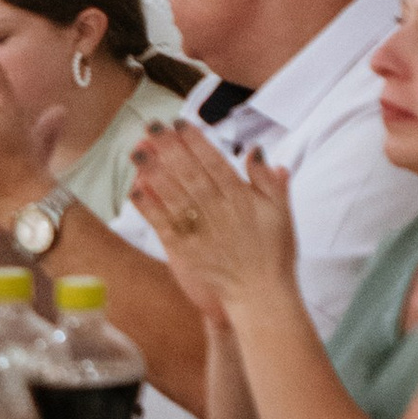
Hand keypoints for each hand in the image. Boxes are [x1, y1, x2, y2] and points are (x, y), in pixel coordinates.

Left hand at [128, 131, 296, 313]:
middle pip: (189, 172)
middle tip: (151, 126)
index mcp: (240, 198)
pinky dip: (149, 208)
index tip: (179, 123)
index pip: (214, 161)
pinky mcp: (186, 251)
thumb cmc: (273, 253)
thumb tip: (256, 149)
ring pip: (173, 194)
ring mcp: (200, 230)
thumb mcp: (281, 212)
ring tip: (137, 151)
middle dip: (169, 147)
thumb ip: (269, 180)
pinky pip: (164, 225)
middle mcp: (218, 210)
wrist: (262, 295)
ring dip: (153, 171)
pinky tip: (135, 190)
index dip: (195, 141)